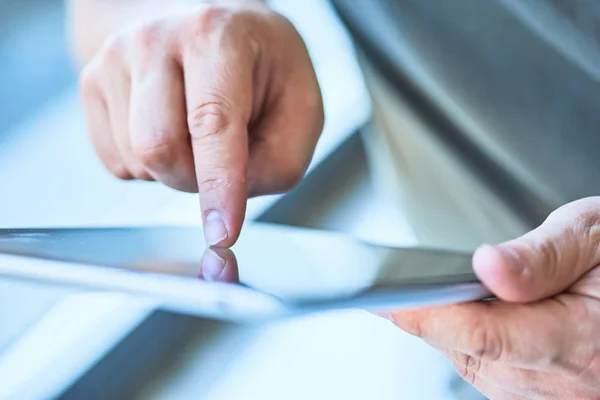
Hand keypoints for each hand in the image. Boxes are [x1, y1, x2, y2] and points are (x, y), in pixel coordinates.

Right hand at [79, 1, 323, 246]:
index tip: (222, 231)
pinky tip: (170, 131)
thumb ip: (278, 162)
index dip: (218, 185)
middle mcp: (157, 40)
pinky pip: (116, 162)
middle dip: (195, 178)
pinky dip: (149, 166)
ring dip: (174, 171)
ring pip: (136, 161)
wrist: (206, 26)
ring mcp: (115, 59)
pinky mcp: (92, 83)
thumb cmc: (260, 66)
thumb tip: (226, 204)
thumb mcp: (301, 107)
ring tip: (196, 132)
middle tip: (222, 157)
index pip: (213, 123)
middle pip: (159, 149)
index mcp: (218, 37)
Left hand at [387, 197, 599, 398]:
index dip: (428, 316)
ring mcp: (563, 396)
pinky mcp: (554, 396)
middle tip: (391, 291)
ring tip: (426, 300)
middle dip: (430, 321)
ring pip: (479, 369)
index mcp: (582, 339)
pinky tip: (467, 319)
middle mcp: (571, 382)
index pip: (485, 335)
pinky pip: (498, 376)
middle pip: (473, 354)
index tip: (386, 300)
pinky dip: (473, 346)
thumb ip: (544, 256)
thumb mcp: (598, 235)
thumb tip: (489, 266)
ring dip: (449, 334)